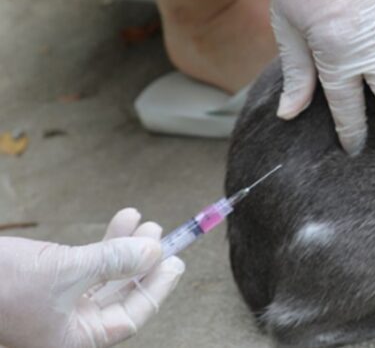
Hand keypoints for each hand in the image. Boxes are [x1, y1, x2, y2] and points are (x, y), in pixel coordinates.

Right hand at [0, 209, 183, 347]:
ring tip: (144, 222)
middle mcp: (69, 328)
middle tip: (163, 236)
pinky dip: (104, 244)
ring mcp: (58, 306)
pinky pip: (87, 266)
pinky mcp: (47, 284)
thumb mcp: (66, 271)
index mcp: (74, 340)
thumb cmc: (1, 285)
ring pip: (106, 276)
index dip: (156, 288)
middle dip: (143, 263)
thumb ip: (113, 261)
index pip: (131, 317)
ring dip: (126, 248)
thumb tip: (153, 251)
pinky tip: (122, 221)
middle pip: (120, 296)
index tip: (176, 261)